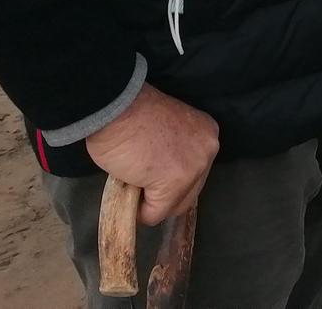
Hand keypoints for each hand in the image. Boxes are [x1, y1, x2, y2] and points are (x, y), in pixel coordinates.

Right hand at [84, 83, 218, 224]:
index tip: (152, 172)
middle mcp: (208, 150)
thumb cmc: (131, 114)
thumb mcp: (167, 130)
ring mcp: (193, 168)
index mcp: (206, 133)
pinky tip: (128, 187)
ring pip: (173, 206)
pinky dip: (138, 210)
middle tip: (139, 183)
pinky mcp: (174, 184)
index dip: (169, 177)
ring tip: (132, 181)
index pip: (195, 173)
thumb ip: (175, 151)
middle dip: (163, 194)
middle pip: (189, 193)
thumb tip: (163, 177)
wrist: (114, 108)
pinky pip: (155, 213)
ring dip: (151, 202)